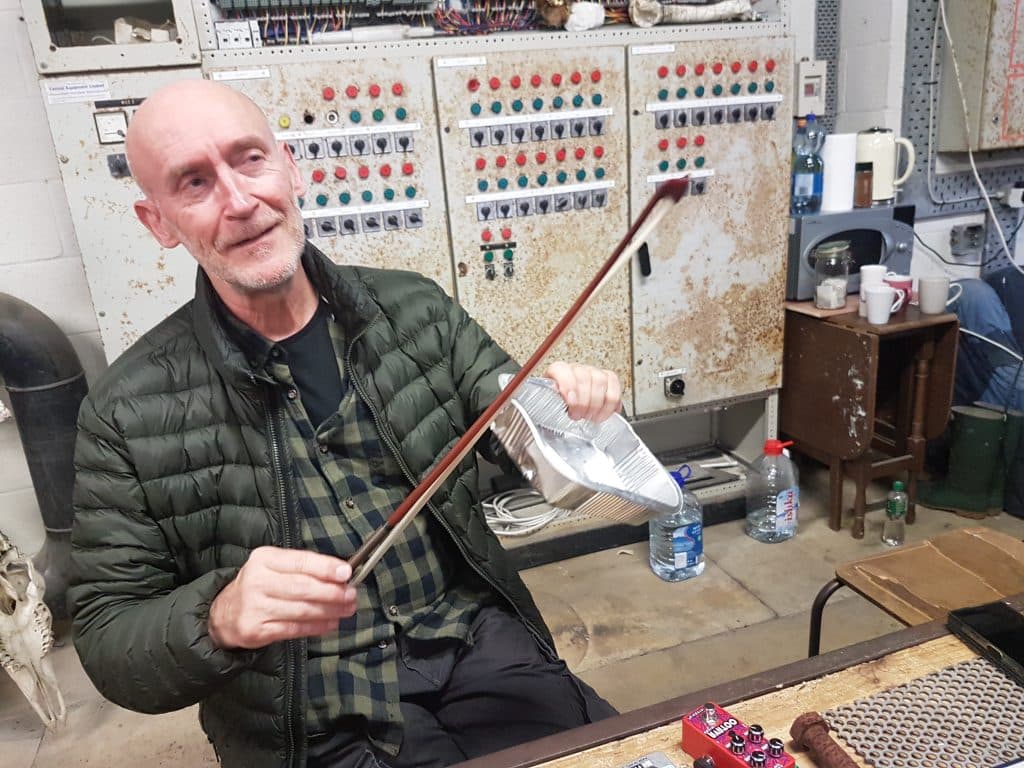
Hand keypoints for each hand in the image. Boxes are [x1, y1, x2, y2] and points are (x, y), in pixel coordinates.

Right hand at [208, 546, 357, 649]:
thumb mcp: (273, 567)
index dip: (326, 567)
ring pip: (301, 610)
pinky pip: (294, 628)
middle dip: (332, 592)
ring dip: (329, 611)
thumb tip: (341, 574)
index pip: (300, 561)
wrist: (223, 614)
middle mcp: (257, 581)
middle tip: (351, 595)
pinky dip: (316, 627)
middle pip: (302, 587)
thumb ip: (303, 568)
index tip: (346, 573)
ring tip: (346, 609)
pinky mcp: (256, 630)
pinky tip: (330, 623)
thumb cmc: (258, 586)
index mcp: (264, 559)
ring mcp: (255, 607)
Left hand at [542, 361, 621, 421]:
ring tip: (589, 417)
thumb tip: (548, 401)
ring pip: (600, 381)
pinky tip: (602, 414)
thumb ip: (546, 403)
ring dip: (596, 404)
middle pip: (584, 377)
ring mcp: (593, 372)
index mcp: (557, 372)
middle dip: (583, 402)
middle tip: (577, 416)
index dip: (567, 385)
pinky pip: (614, 385)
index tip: (569, 403)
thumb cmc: (558, 408)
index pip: (561, 370)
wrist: (568, 408)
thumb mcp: (547, 406)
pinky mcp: (609, 379)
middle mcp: (576, 369)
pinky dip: (610, 404)